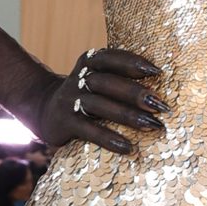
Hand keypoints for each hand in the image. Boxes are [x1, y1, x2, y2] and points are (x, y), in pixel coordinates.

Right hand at [29, 48, 165, 154]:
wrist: (45, 109)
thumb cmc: (86, 95)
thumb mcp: (98, 80)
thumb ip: (120, 77)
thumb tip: (161, 89)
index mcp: (89, 63)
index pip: (110, 58)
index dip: (132, 63)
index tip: (156, 71)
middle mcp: (78, 79)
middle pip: (107, 82)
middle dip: (135, 93)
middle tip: (161, 105)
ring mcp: (69, 100)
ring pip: (100, 106)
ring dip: (128, 116)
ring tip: (153, 126)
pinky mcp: (64, 123)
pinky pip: (89, 131)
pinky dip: (109, 139)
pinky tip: (129, 148)